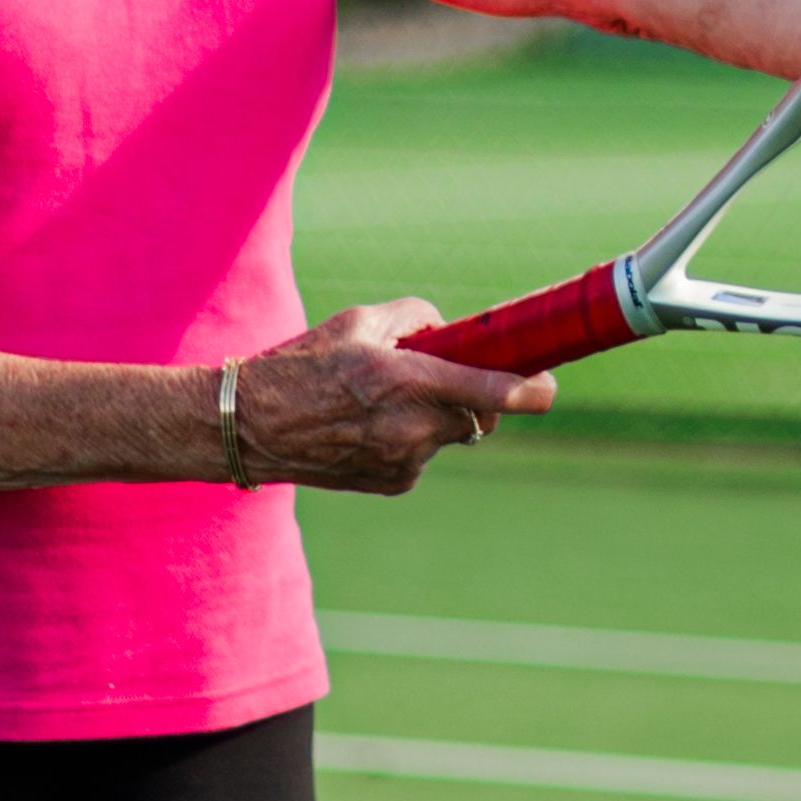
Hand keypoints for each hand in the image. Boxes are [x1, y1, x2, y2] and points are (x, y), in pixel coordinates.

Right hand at [228, 304, 549, 494]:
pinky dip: (411, 437)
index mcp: (408, 381)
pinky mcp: (395, 483)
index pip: (492, 391)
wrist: (252, 428)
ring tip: (381, 400)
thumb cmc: (305, 364)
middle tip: (449, 373)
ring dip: (434, 414)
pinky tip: (367, 427)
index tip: (548, 386)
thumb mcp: (359, 321)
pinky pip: (424, 453)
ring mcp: (405, 462)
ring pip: (449, 432)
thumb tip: (452, 332)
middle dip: (477, 393)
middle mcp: (412, 428)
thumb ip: (418, 317)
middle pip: (481, 413)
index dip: (531, 389)